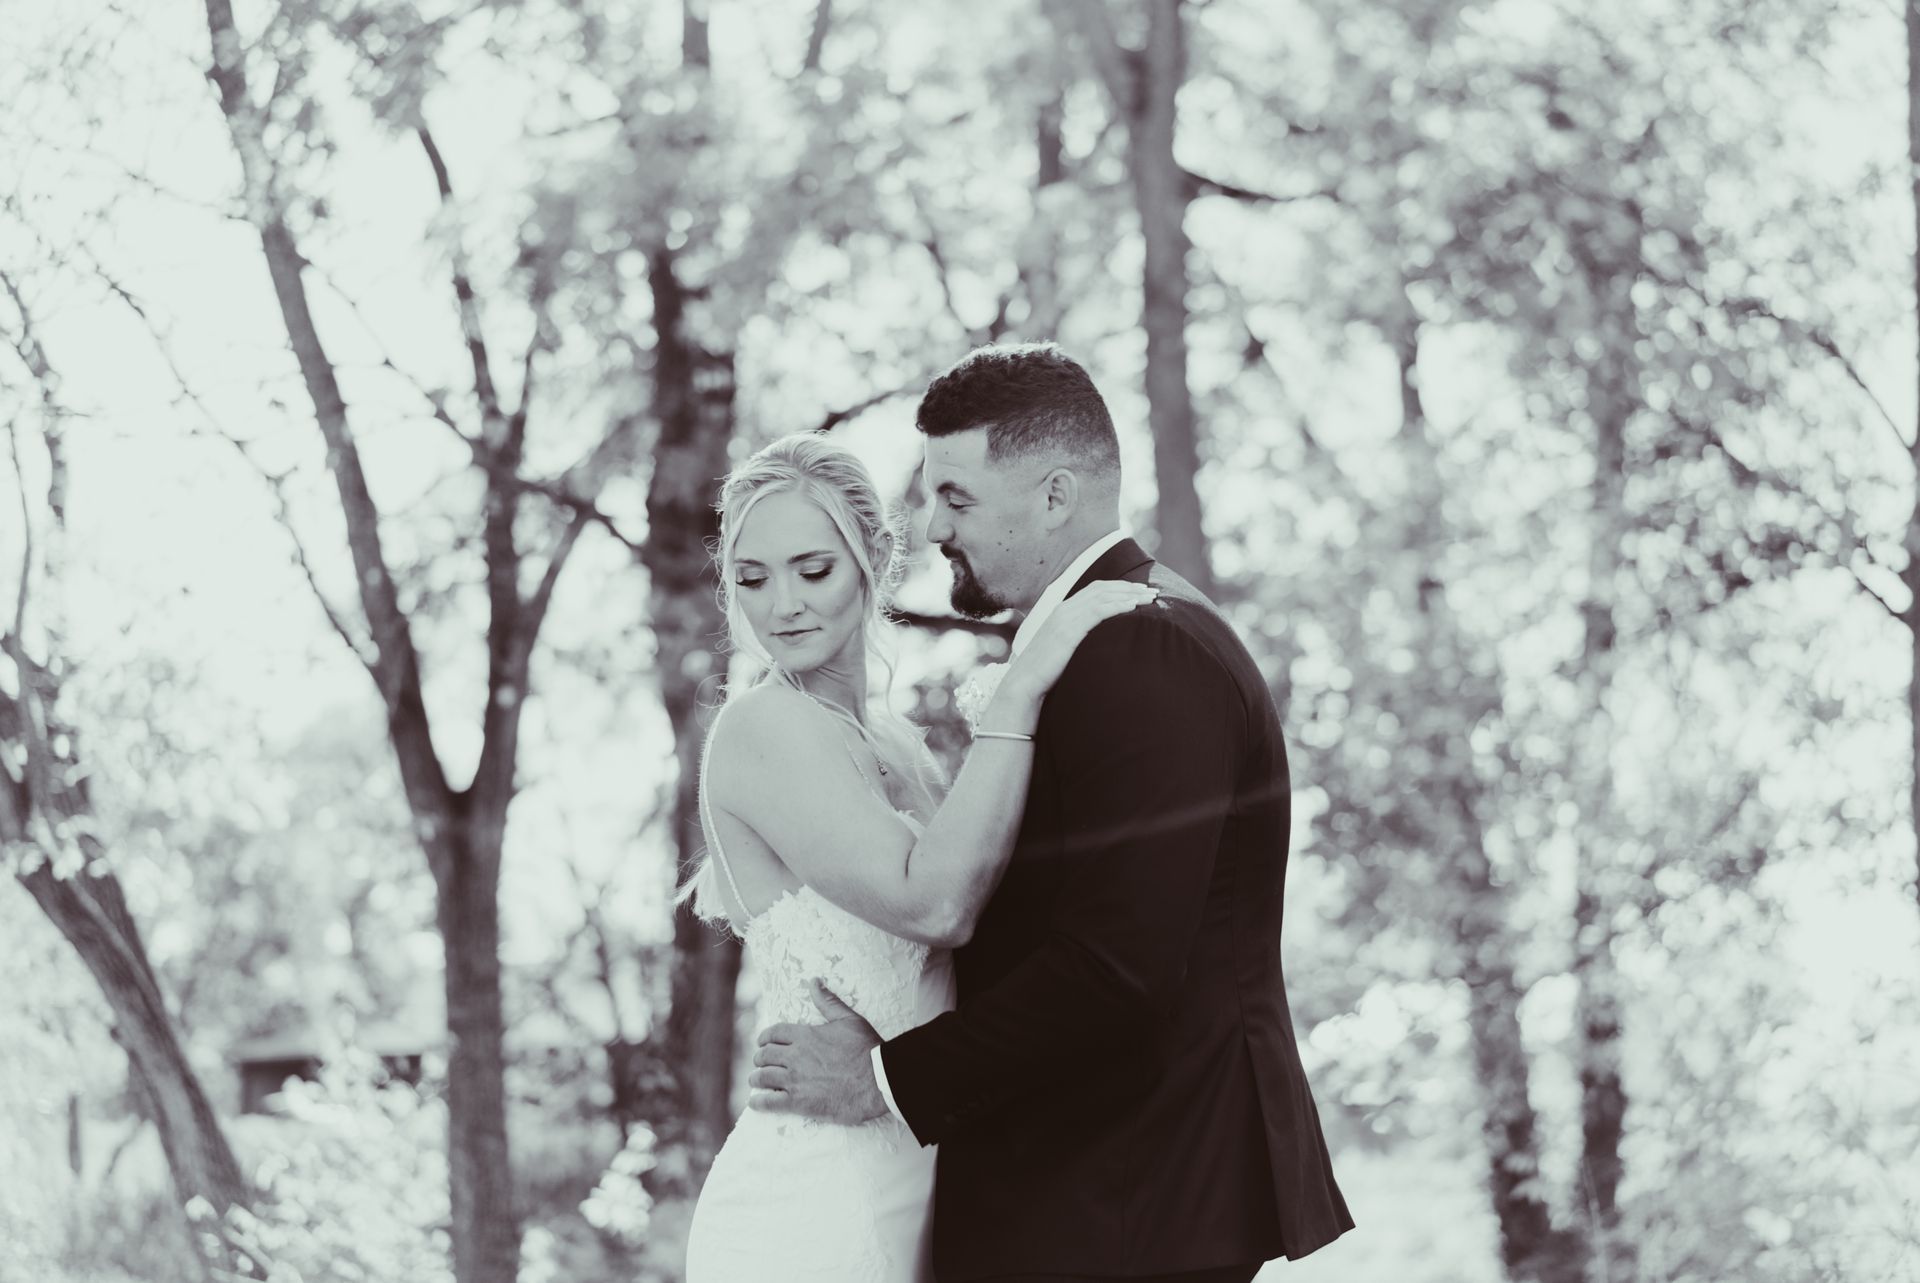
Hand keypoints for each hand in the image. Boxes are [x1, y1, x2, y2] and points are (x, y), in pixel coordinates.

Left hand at [749, 980, 886, 1123]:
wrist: (878, 1081)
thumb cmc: (866, 1049)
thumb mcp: (848, 1019)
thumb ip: (828, 1001)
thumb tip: (814, 981)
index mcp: (805, 1035)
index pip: (773, 1033)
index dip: (765, 1038)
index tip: (763, 1043)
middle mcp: (795, 1056)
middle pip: (764, 1055)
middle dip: (760, 1058)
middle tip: (762, 1063)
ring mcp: (795, 1080)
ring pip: (762, 1077)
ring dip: (756, 1079)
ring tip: (757, 1081)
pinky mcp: (798, 1102)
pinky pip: (768, 1102)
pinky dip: (758, 1102)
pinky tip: (756, 1102)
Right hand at [993, 581, 1158, 716]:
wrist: (1024, 684)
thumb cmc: (1045, 672)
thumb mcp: (1063, 648)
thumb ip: (1079, 638)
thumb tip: (1101, 641)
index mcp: (1063, 610)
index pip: (1096, 590)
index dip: (1120, 588)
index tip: (1140, 591)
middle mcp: (1064, 609)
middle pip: (1102, 589)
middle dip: (1129, 588)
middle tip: (1151, 592)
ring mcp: (1065, 619)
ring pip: (1103, 598)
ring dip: (1128, 596)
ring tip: (1148, 599)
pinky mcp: (1068, 631)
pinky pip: (1097, 612)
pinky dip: (1116, 607)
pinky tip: (1132, 608)